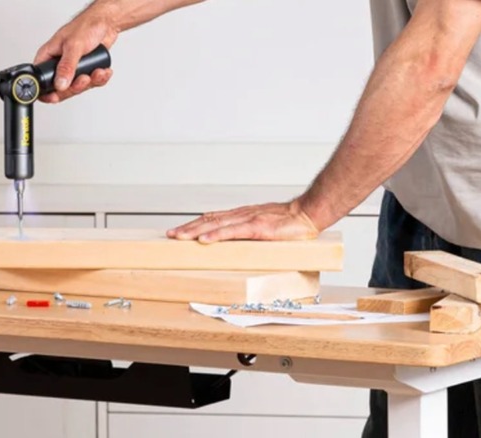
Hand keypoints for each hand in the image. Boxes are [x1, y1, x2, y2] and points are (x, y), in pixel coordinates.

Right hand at [33, 3, 117, 102]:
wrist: (105, 25)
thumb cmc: (85, 27)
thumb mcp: (73, 46)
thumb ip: (66, 66)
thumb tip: (60, 84)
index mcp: (48, 57)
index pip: (41, 80)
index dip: (47, 92)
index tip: (56, 97)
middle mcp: (59, 65)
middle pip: (61, 89)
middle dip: (75, 87)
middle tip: (84, 79)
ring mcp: (73, 69)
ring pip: (78, 87)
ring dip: (90, 82)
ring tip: (97, 72)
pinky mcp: (86, 71)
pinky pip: (91, 83)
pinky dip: (99, 79)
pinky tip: (103, 71)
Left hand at [166, 200, 320, 243]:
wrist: (309, 214)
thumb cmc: (292, 223)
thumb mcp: (267, 228)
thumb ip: (252, 234)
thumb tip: (239, 247)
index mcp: (243, 216)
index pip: (214, 218)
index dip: (195, 224)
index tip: (180, 230)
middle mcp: (242, 215)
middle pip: (209, 220)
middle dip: (188, 228)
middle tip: (171, 235)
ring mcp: (249, 220)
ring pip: (216, 225)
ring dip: (196, 231)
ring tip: (180, 238)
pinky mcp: (257, 227)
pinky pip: (232, 232)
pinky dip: (216, 236)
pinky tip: (204, 241)